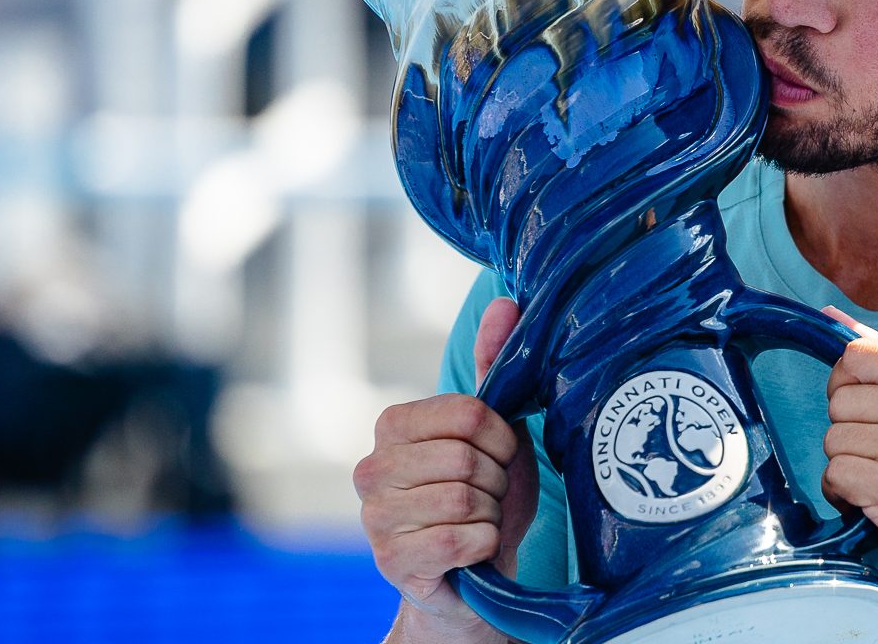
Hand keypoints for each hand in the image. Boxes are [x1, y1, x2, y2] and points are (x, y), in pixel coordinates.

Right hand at [356, 296, 538, 635]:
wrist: (477, 574)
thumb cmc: (486, 495)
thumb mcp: (497, 431)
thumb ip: (495, 367)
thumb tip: (506, 302)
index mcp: (393, 425)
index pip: (468, 413)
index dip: (501, 438)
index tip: (501, 454)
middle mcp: (371, 467)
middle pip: (467, 458)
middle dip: (497, 480)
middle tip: (491, 494)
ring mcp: (375, 517)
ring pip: (464, 499)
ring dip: (492, 514)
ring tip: (481, 519)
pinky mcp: (391, 562)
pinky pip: (460, 538)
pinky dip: (485, 544)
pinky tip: (475, 549)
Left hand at [818, 307, 877, 606]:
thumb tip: (831, 319)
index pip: (856, 355)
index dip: (849, 385)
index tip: (871, 411)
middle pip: (840, 400)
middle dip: (850, 431)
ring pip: (834, 439)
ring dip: (848, 465)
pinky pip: (837, 474)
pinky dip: (845, 493)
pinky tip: (874, 500)